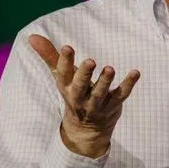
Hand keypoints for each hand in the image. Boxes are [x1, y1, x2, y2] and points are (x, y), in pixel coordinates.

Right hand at [29, 34, 140, 158]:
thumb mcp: (61, 77)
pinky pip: (121, 95)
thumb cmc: (73, 94)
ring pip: (100, 94)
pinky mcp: (113, 106)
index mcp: (66, 88)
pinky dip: (129, 84)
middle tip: (91, 61)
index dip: (65, 61)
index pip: (63, 74)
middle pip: (81, 87)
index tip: (67, 47)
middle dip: (85, 75)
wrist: (86, 131)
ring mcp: (97, 104)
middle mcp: (80, 98)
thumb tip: (32, 36)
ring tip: (110, 68)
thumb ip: (50, 56)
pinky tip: (135, 72)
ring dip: (105, 82)